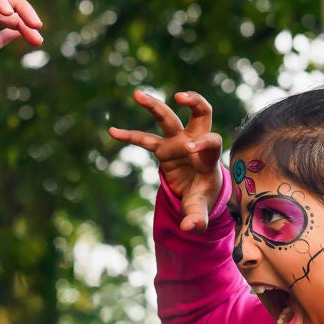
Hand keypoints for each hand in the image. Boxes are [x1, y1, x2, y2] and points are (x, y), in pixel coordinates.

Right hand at [110, 89, 222, 232]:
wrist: (198, 190)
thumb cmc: (203, 197)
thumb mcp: (200, 209)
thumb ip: (197, 218)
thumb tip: (188, 228)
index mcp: (209, 156)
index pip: (211, 141)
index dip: (203, 142)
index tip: (190, 148)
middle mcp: (195, 142)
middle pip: (201, 113)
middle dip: (194, 102)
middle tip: (179, 96)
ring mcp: (178, 142)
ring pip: (168, 118)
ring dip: (154, 105)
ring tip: (137, 94)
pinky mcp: (163, 148)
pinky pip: (144, 139)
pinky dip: (129, 136)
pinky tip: (112, 131)